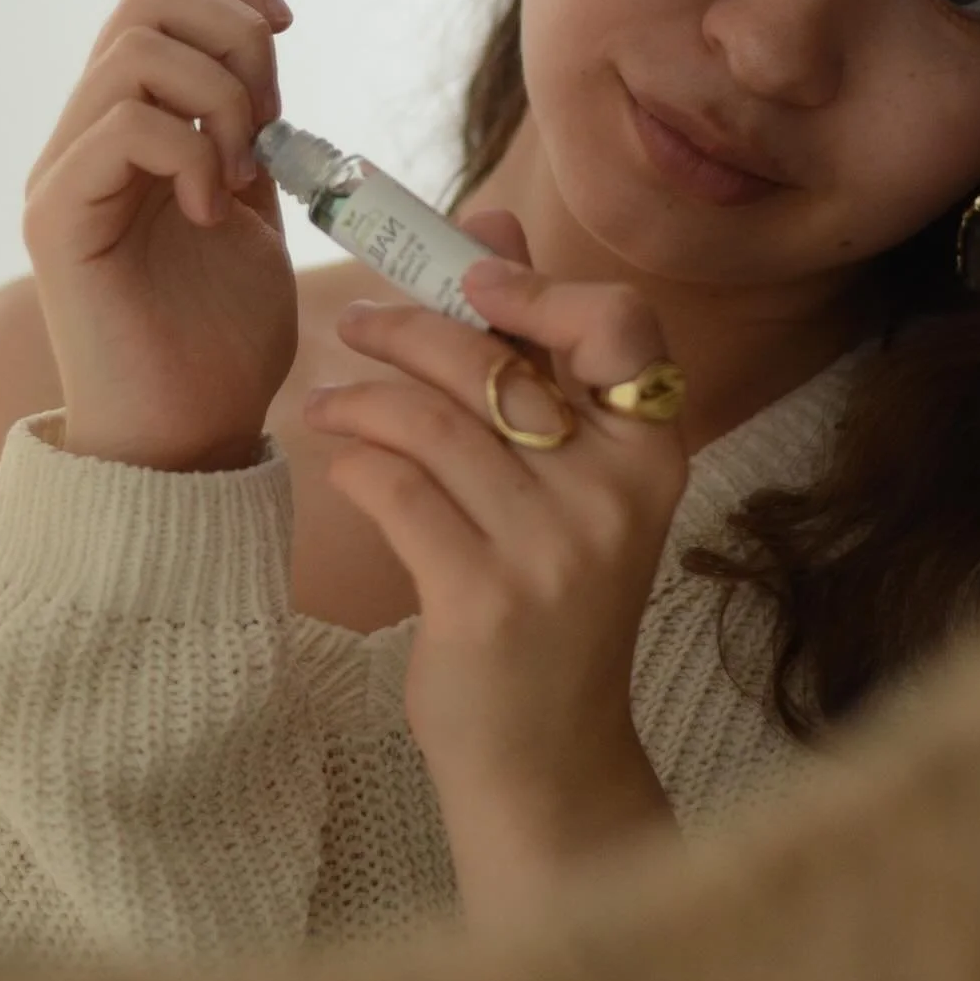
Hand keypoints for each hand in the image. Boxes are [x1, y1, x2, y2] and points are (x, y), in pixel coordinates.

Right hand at [23, 0, 298, 472]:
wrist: (188, 442)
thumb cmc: (223, 344)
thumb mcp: (259, 216)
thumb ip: (255, 136)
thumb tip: (276, 55)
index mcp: (132, 120)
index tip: (288, 30)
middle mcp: (85, 133)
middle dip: (237, 35)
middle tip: (269, 125)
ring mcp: (63, 173)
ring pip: (135, 50)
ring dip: (223, 99)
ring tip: (242, 176)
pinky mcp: (57, 221)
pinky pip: (120, 127)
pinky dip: (190, 153)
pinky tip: (210, 213)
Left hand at [301, 213, 686, 916]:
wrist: (548, 759)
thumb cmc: (549, 605)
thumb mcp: (565, 485)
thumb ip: (534, 356)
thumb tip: (486, 221)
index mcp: (651, 455)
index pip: (621, 324)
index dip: (540, 284)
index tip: (468, 277)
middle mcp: (616, 496)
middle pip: (495, 363)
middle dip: (409, 326)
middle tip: (357, 321)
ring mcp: (555, 551)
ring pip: (433, 420)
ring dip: (362, 394)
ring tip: (328, 397)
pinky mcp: (485, 599)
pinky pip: (397, 489)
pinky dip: (356, 460)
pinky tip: (339, 457)